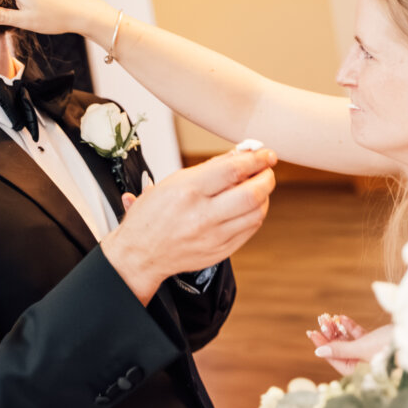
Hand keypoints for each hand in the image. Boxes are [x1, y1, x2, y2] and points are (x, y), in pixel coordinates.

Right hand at [102, 148, 276, 304]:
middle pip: (252, 193)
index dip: (256, 159)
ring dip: (264, 195)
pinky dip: (256, 213)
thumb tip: (240, 154)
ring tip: (258, 186)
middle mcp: (202, 215)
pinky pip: (250, 229)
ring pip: (256, 212)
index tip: (266, 154)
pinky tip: (250, 205)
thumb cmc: (152, 215)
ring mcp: (213, 236)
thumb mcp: (172, 182)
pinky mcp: (221, 251)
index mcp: (187, 191)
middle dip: (267, 177)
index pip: (233, 170)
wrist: (140, 254)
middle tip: (267, 169)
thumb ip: (209, 168)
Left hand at [307, 316, 390, 375]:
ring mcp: (369, 352)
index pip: (335, 359)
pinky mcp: (376, 342)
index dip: (323, 345)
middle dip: (330, 335)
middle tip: (321, 320)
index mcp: (359, 372)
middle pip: (340, 349)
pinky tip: (343, 318)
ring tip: (329, 317)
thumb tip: (318, 352)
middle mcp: (363, 364)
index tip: (312, 333)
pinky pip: (359, 335)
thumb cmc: (389, 347)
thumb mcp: (362, 348)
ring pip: (348, 341)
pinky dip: (351, 327)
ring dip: (339, 329)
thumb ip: (340, 350)